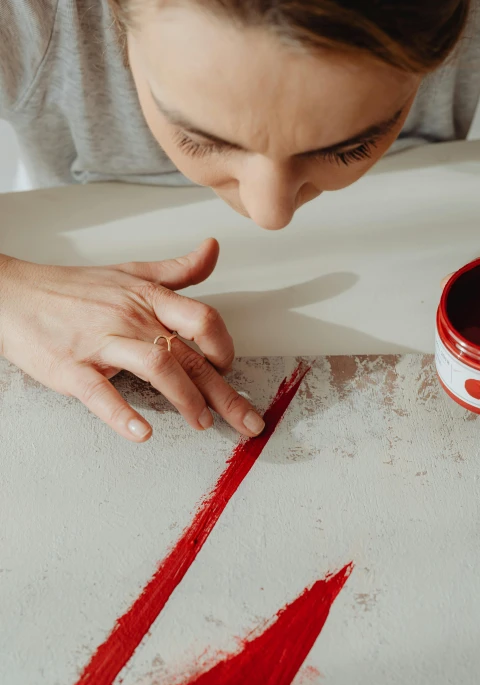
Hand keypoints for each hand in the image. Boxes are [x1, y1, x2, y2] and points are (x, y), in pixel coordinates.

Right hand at [0, 239, 265, 441]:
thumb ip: (177, 270)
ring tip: (201, 423)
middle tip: (249, 421)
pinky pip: (100, 392)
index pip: (202, 319)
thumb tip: (213, 250)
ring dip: (186, 399)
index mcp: (148, 299)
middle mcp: (131, 319)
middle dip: (226, 392)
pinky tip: (141, 432)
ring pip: (157, 366)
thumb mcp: (129, 273)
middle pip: (190, 355)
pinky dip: (121, 414)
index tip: (229, 368)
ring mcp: (101, 342)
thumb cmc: (72, 289)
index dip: (224, 346)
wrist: (11, 294)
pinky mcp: (72, 367)